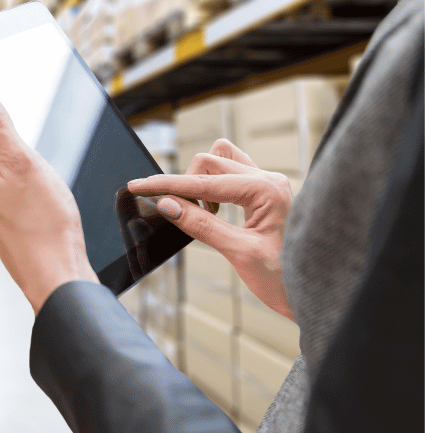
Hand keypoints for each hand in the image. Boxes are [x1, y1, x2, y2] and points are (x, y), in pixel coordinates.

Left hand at [0, 80, 98, 313]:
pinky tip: (46, 219)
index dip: (24, 144)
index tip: (34, 167)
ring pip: (18, 180)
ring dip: (37, 187)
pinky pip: (23, 202)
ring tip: (47, 207)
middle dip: (32, 165)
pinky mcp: (4, 228)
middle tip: (45, 189)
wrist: (56, 275)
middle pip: (8, 156)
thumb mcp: (22, 159)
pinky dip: (38, 205)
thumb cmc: (45, 221)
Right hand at [127, 139, 295, 320]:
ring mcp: (269, 185)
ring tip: (201, 212)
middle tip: (176, 214)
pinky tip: (212, 210)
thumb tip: (167, 205)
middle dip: (185, 184)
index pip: (203, 182)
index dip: (166, 185)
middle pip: (209, 163)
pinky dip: (214, 186)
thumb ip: (201, 225)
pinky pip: (232, 174)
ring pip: (221, 161)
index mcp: (266, 190)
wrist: (320, 295)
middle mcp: (269, 180)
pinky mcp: (266, 194)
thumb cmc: (288, 279)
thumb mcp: (239, 254)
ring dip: (201, 180)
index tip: (137, 186)